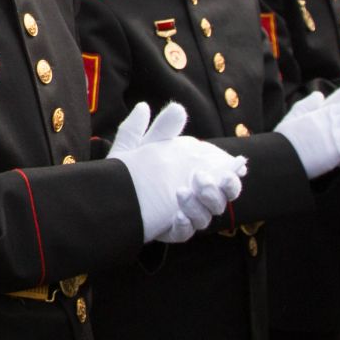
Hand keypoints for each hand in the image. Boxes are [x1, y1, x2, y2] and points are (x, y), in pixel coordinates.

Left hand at [107, 102, 246, 242]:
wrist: (106, 194)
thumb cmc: (129, 168)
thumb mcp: (140, 146)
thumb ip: (159, 128)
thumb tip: (176, 106)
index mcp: (194, 176)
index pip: (225, 179)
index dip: (233, 176)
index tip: (233, 168)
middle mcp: (195, 198)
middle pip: (220, 202)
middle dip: (216, 192)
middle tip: (200, 179)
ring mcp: (184, 216)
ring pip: (205, 218)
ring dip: (197, 206)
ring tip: (180, 192)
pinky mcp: (170, 231)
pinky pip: (184, 233)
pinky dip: (183, 225)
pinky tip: (175, 216)